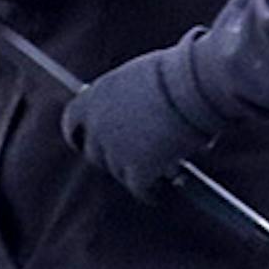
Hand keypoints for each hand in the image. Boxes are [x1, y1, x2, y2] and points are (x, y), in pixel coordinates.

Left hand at [62, 48, 221, 200]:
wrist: (196, 83)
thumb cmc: (179, 73)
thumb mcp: (142, 81)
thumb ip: (129, 103)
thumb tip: (137, 126)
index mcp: (94, 96)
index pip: (72, 122)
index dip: (81, 135)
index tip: (88, 143)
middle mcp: (98, 124)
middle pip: (94, 153)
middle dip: (111, 158)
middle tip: (131, 162)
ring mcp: (116, 149)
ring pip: (119, 172)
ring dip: (134, 175)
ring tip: (152, 179)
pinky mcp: (138, 170)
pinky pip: (141, 189)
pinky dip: (150, 193)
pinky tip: (159, 195)